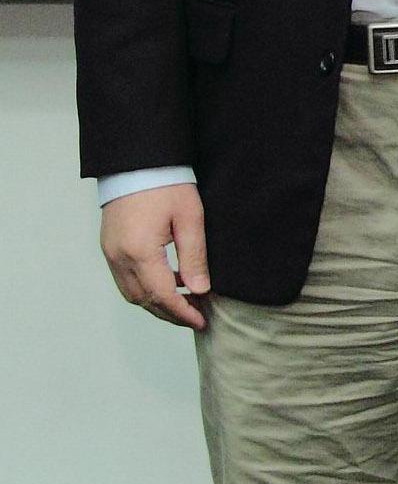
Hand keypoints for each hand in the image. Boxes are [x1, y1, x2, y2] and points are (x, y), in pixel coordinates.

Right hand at [99, 184, 209, 329]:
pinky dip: (146, 287)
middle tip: (197, 315)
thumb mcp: (190, 218)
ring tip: (187, 301)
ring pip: (132, 293)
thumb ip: (194, 257)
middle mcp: (119, 257)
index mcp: (140, 252)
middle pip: (143, 300)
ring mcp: (110, 253)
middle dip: (170, 312)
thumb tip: (200, 290)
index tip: (202, 320)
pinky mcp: (109, 247)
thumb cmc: (167, 184)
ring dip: (157, 302)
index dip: (182, 312)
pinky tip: (171, 281)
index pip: (162, 296)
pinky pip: (126, 279)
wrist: (136, 162)